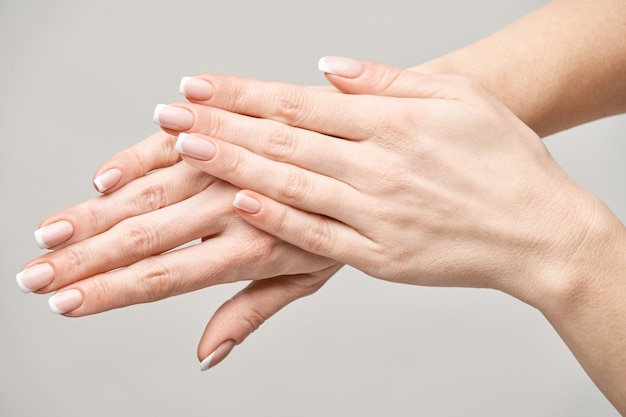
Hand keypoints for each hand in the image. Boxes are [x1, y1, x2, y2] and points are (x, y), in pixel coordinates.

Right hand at [18, 131, 338, 367]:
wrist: (374, 155)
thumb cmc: (342, 221)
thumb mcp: (306, 278)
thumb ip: (251, 312)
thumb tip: (206, 356)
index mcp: (253, 250)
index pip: (167, 277)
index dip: (112, 292)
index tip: (66, 303)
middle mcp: (236, 206)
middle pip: (147, 235)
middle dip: (85, 257)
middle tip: (34, 273)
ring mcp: (231, 164)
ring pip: (152, 190)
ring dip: (96, 212)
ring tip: (51, 230)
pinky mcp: (231, 128)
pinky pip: (178, 142)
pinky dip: (138, 157)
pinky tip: (104, 176)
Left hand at [164, 61, 616, 311]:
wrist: (539, 231)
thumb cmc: (505, 161)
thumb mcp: (459, 99)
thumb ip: (390, 81)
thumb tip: (330, 67)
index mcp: (395, 124)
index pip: (301, 103)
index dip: (245, 93)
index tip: (200, 85)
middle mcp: (380, 167)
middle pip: (285, 142)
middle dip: (222, 125)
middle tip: (171, 114)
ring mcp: (377, 216)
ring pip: (292, 186)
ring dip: (235, 167)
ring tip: (187, 149)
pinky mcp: (381, 258)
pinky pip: (318, 239)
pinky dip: (277, 222)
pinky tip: (240, 205)